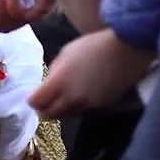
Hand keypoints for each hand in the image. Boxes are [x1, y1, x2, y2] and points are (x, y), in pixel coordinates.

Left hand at [29, 28, 154, 117]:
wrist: (127, 50)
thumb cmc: (94, 45)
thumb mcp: (66, 53)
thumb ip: (54, 72)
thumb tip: (48, 84)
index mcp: (59, 81)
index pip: (36, 102)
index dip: (32, 100)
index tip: (34, 95)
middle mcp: (72, 97)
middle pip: (49, 114)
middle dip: (44, 108)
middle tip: (45, 100)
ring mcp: (88, 104)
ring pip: (66, 114)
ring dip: (61, 108)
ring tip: (65, 94)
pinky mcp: (101, 107)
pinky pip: (82, 110)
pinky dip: (78, 105)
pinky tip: (82, 92)